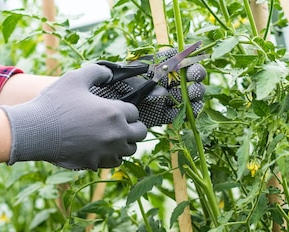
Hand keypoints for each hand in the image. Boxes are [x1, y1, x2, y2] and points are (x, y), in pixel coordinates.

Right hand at [1, 64, 146, 169]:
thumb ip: (96, 72)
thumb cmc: (55, 103)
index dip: (127, 110)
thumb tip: (109, 73)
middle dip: (133, 127)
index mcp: (114, 112)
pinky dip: (110, 156)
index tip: (118, 109)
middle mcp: (116, 134)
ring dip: (124, 143)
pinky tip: (101, 149)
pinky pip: (112, 162)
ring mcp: (107, 151)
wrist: (36, 131)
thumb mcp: (75, 78)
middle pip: (140, 133)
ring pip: (129, 151)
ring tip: (113, 137)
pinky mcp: (95, 163)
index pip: (135, 113)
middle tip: (123, 124)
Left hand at [90, 47, 206, 126]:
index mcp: (151, 66)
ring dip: (194, 94)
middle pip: (184, 76)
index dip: (185, 59)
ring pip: (185, 95)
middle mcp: (159, 81)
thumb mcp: (118, 79)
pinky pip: (177, 114)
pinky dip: (187, 112)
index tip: (190, 62)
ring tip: (194, 95)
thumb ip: (139, 83)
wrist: (94, 110)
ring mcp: (161, 99)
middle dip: (193, 76)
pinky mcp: (159, 116)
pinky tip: (192, 110)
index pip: (173, 58)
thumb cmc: (103, 88)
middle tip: (193, 80)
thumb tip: (162, 94)